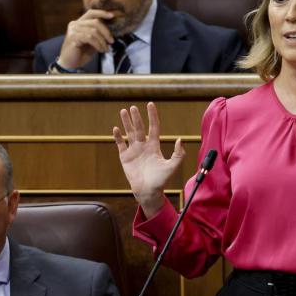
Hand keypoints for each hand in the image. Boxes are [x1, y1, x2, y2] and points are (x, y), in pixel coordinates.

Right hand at [57, 8, 114, 68]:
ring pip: (94, 31)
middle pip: (95, 22)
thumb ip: (99, 33)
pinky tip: (100, 50)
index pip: (91, 13)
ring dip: (102, 41)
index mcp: (80, 22)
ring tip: (105, 49)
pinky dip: (98, 44)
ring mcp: (73, 30)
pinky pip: (89, 38)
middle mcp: (75, 24)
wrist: (71, 63)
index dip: (102, 13)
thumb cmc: (82, 52)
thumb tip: (112, 29)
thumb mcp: (93, 41)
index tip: (112, 16)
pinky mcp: (73, 37)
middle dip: (106, 32)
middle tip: (111, 41)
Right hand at [113, 102, 185, 217]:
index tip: (150, 104)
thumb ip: (178, 154)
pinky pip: (120, 144)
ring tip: (123, 111)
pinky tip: (116, 128)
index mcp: (154, 146)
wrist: (148, 191)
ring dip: (126, 123)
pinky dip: (118, 137)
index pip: (153, 127)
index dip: (152, 116)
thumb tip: (180, 139)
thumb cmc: (161, 180)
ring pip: (129, 133)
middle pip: (140, 128)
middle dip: (137, 118)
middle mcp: (144, 146)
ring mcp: (134, 151)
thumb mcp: (172, 166)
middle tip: (133, 107)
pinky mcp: (125, 158)